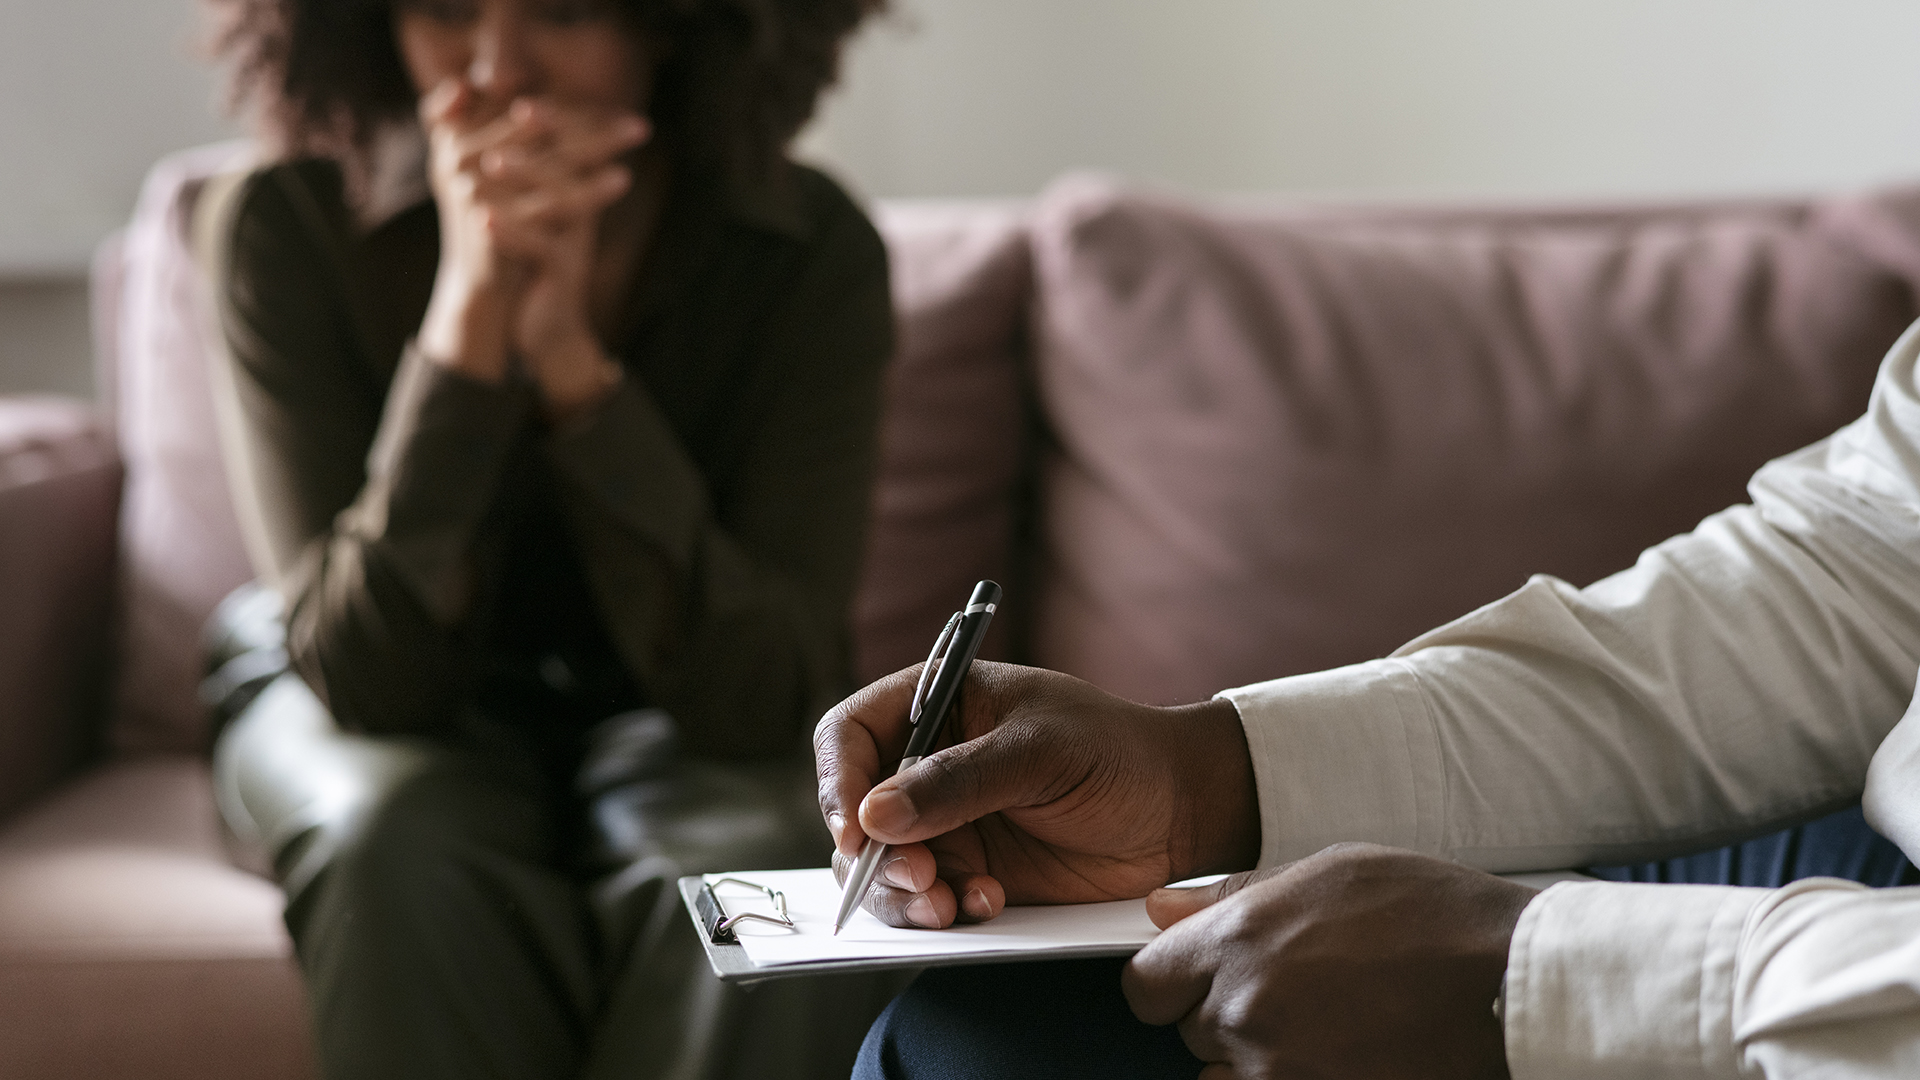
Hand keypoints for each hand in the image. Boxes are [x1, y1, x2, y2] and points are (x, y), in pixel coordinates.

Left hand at [414, 79, 644, 414]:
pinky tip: (484, 222)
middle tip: (519, 110)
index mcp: (576, 194)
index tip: (519, 90)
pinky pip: (541, 248)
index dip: (553, 116)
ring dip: (527, 178)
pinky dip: (512, 233)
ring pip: (560, 202)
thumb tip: (489, 132)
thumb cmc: (529, 265)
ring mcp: (576, 243)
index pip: (572, 144)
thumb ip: (516, 176)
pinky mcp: (564, 275)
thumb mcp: (524, 217)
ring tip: (492, 164)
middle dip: (548, 134)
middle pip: (574, 162)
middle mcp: (583, 213)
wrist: (546, 328)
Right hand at [814, 662, 1259, 928]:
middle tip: (922, 879)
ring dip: (903, 894)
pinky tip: (989, 904)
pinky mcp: (968, 873)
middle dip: (874, 856)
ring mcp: (943, 824)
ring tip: (951, 904)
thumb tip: (875, 818)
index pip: (848, 736)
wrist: (1180, 812)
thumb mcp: (1039, 751)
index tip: (857, 833)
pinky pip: (925, 902)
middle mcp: (925, 765)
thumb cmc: (1116, 752)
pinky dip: (942, 912)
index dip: (840, 784)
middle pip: (853, 814)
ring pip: (880, 868)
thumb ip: (957, 781)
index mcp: (934, 703)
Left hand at [1122, 844, 1537, 1079]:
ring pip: (1223, 1079)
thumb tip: (1162, 909)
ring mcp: (1279, 1071)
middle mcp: (1246, 1011)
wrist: (1515, 982)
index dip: (1169, 984)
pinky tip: (1340, 1055)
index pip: (1145, 985)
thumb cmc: (1434, 916)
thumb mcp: (1328, 871)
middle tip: (1294, 996)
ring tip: (1321, 1030)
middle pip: (1189, 1034)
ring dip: (1256, 1061)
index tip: (1195, 982)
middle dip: (1228, 1018)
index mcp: (1237, 941)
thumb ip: (1232, 896)